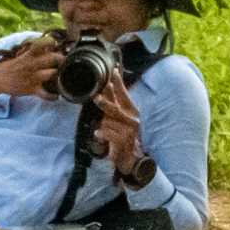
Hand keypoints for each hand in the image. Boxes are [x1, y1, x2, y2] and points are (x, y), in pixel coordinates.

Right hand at [0, 35, 63, 100]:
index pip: (46, 42)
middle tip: (63, 64)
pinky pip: (47, 94)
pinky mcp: (31, 89)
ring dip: (60, 77)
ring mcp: (33, 77)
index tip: (57, 46)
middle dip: (62, 60)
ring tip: (61, 79)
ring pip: (53, 74)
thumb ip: (34, 53)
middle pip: (55, 58)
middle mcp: (33, 64)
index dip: (54, 44)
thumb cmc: (9, 67)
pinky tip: (55, 95)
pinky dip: (53, 96)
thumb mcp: (21, 56)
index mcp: (30, 54)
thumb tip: (49, 49)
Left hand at [91, 63, 150, 183]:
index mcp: (132, 111)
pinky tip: (98, 135)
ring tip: (101, 130)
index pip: (124, 95)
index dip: (119, 83)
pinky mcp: (124, 140)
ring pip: (108, 121)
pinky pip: (107, 133)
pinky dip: (101, 134)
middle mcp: (133, 119)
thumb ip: (114, 108)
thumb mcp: (119, 121)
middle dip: (104, 102)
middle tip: (96, 97)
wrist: (132, 159)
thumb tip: (106, 92)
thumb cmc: (123, 138)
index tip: (113, 71)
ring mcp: (129, 130)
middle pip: (115, 107)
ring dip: (102, 126)